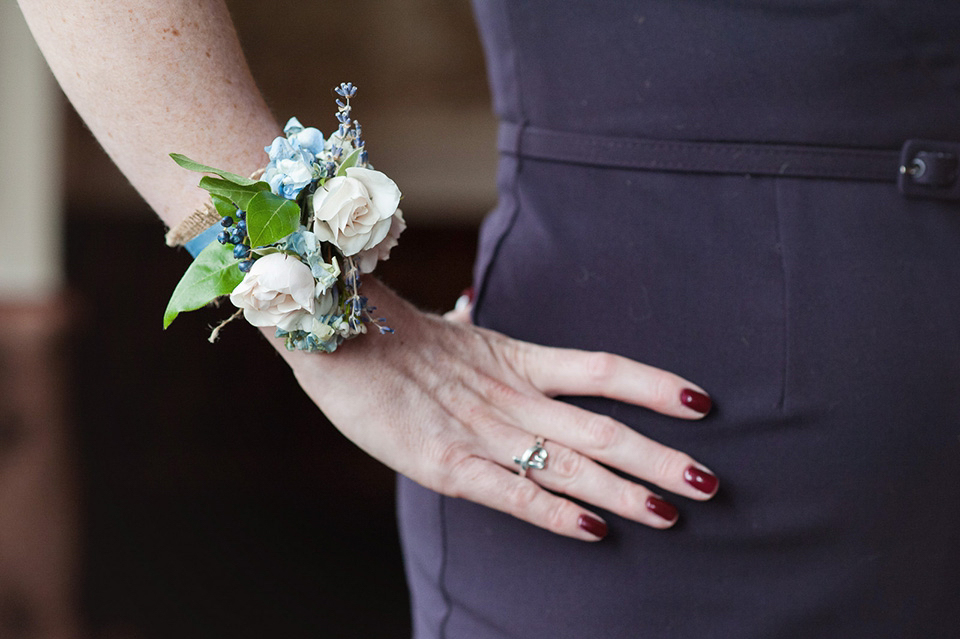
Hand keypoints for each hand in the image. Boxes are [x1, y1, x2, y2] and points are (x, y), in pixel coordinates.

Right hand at [280, 279, 717, 540]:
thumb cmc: (383, 334)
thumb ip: (464, 327)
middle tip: (711, 482)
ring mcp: (480, 431)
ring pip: (569, 462)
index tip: (702, 404)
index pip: (604, 370)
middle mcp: (511, 396)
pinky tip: (594, 530)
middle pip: (603, 426)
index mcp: (514, 360)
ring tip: (674, 510)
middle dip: (659, 457)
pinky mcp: (443, 463)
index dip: (655, 386)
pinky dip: (553, 512)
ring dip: (625, 489)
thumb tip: (469, 305)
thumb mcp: (439, 330)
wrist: (329, 332)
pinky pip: (510, 492)